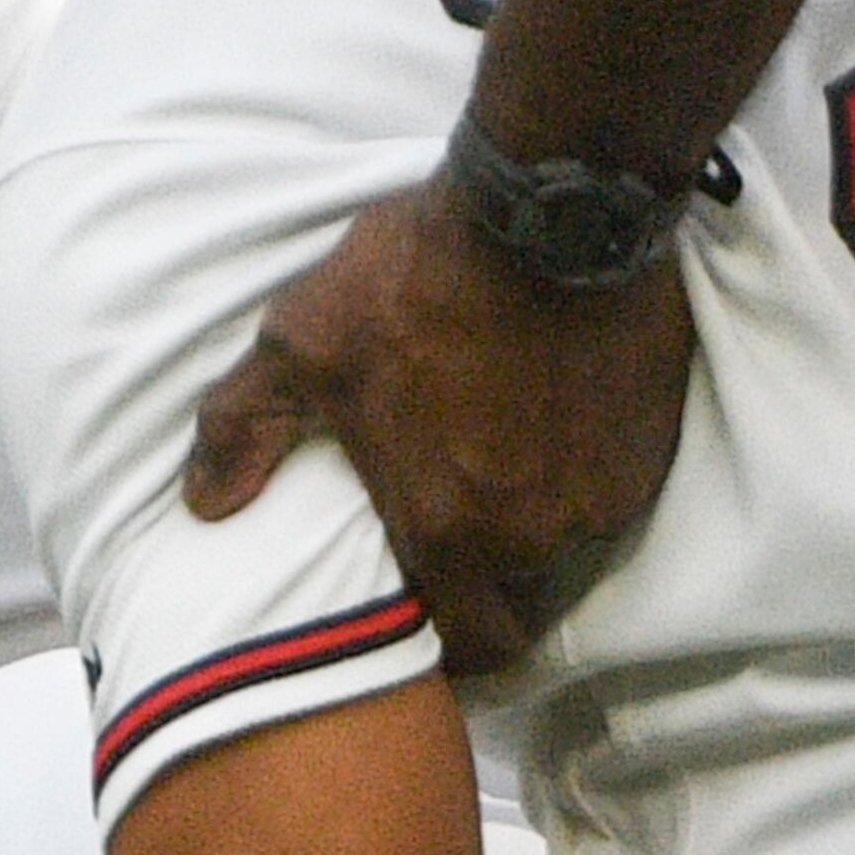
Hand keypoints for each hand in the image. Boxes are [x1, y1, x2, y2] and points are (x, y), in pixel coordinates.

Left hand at [187, 174, 691, 678]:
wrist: (549, 206)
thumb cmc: (418, 276)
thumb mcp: (303, 341)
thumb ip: (243, 430)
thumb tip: (204, 505)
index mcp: (450, 530)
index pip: (470, 647)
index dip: (451, 645)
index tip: (431, 618)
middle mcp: (536, 533)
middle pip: (526, 608)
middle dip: (500, 596)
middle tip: (470, 547)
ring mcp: (604, 491)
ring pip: (573, 548)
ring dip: (542, 529)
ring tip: (512, 473)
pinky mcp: (650, 442)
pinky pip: (616, 489)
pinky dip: (585, 473)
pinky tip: (558, 424)